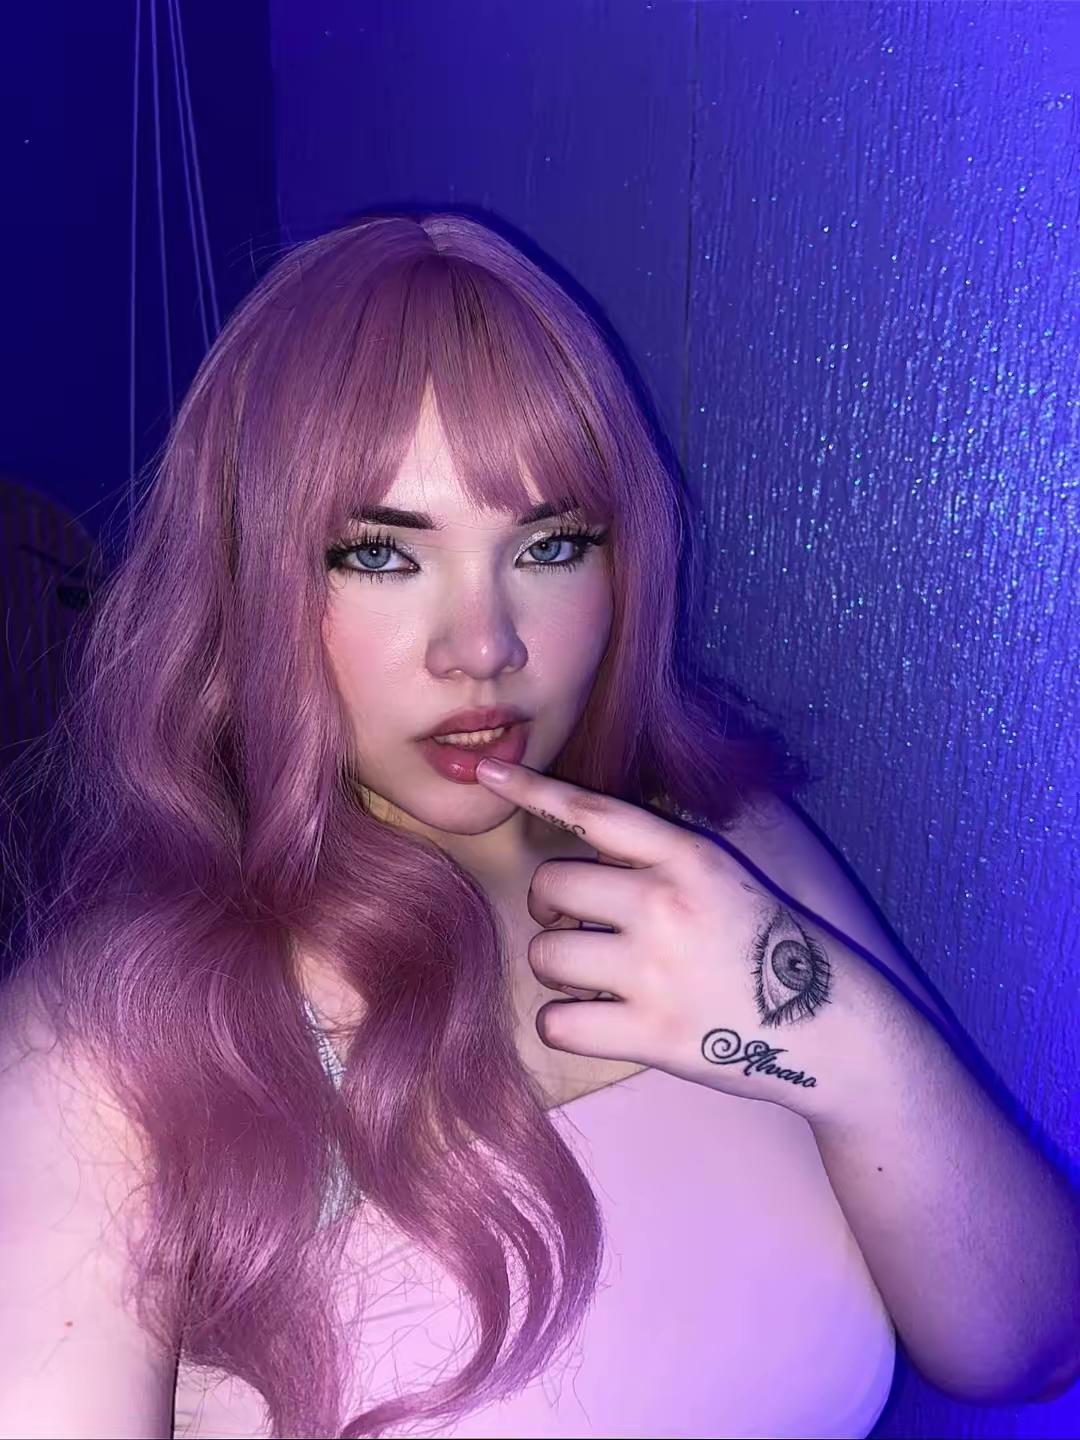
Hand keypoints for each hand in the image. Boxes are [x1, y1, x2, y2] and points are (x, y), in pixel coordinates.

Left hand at [473, 756, 851, 1113]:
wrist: (830, 1028)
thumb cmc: (765, 948)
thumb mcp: (723, 877)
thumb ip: (656, 858)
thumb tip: (576, 845)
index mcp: (688, 856)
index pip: (592, 811)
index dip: (531, 790)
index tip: (485, 772)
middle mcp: (667, 903)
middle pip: (549, 887)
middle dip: (552, 910)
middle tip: (582, 929)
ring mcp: (656, 970)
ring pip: (544, 955)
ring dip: (560, 969)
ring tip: (601, 979)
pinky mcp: (650, 1034)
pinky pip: (555, 1021)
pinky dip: (565, 1022)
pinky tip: (598, 1021)